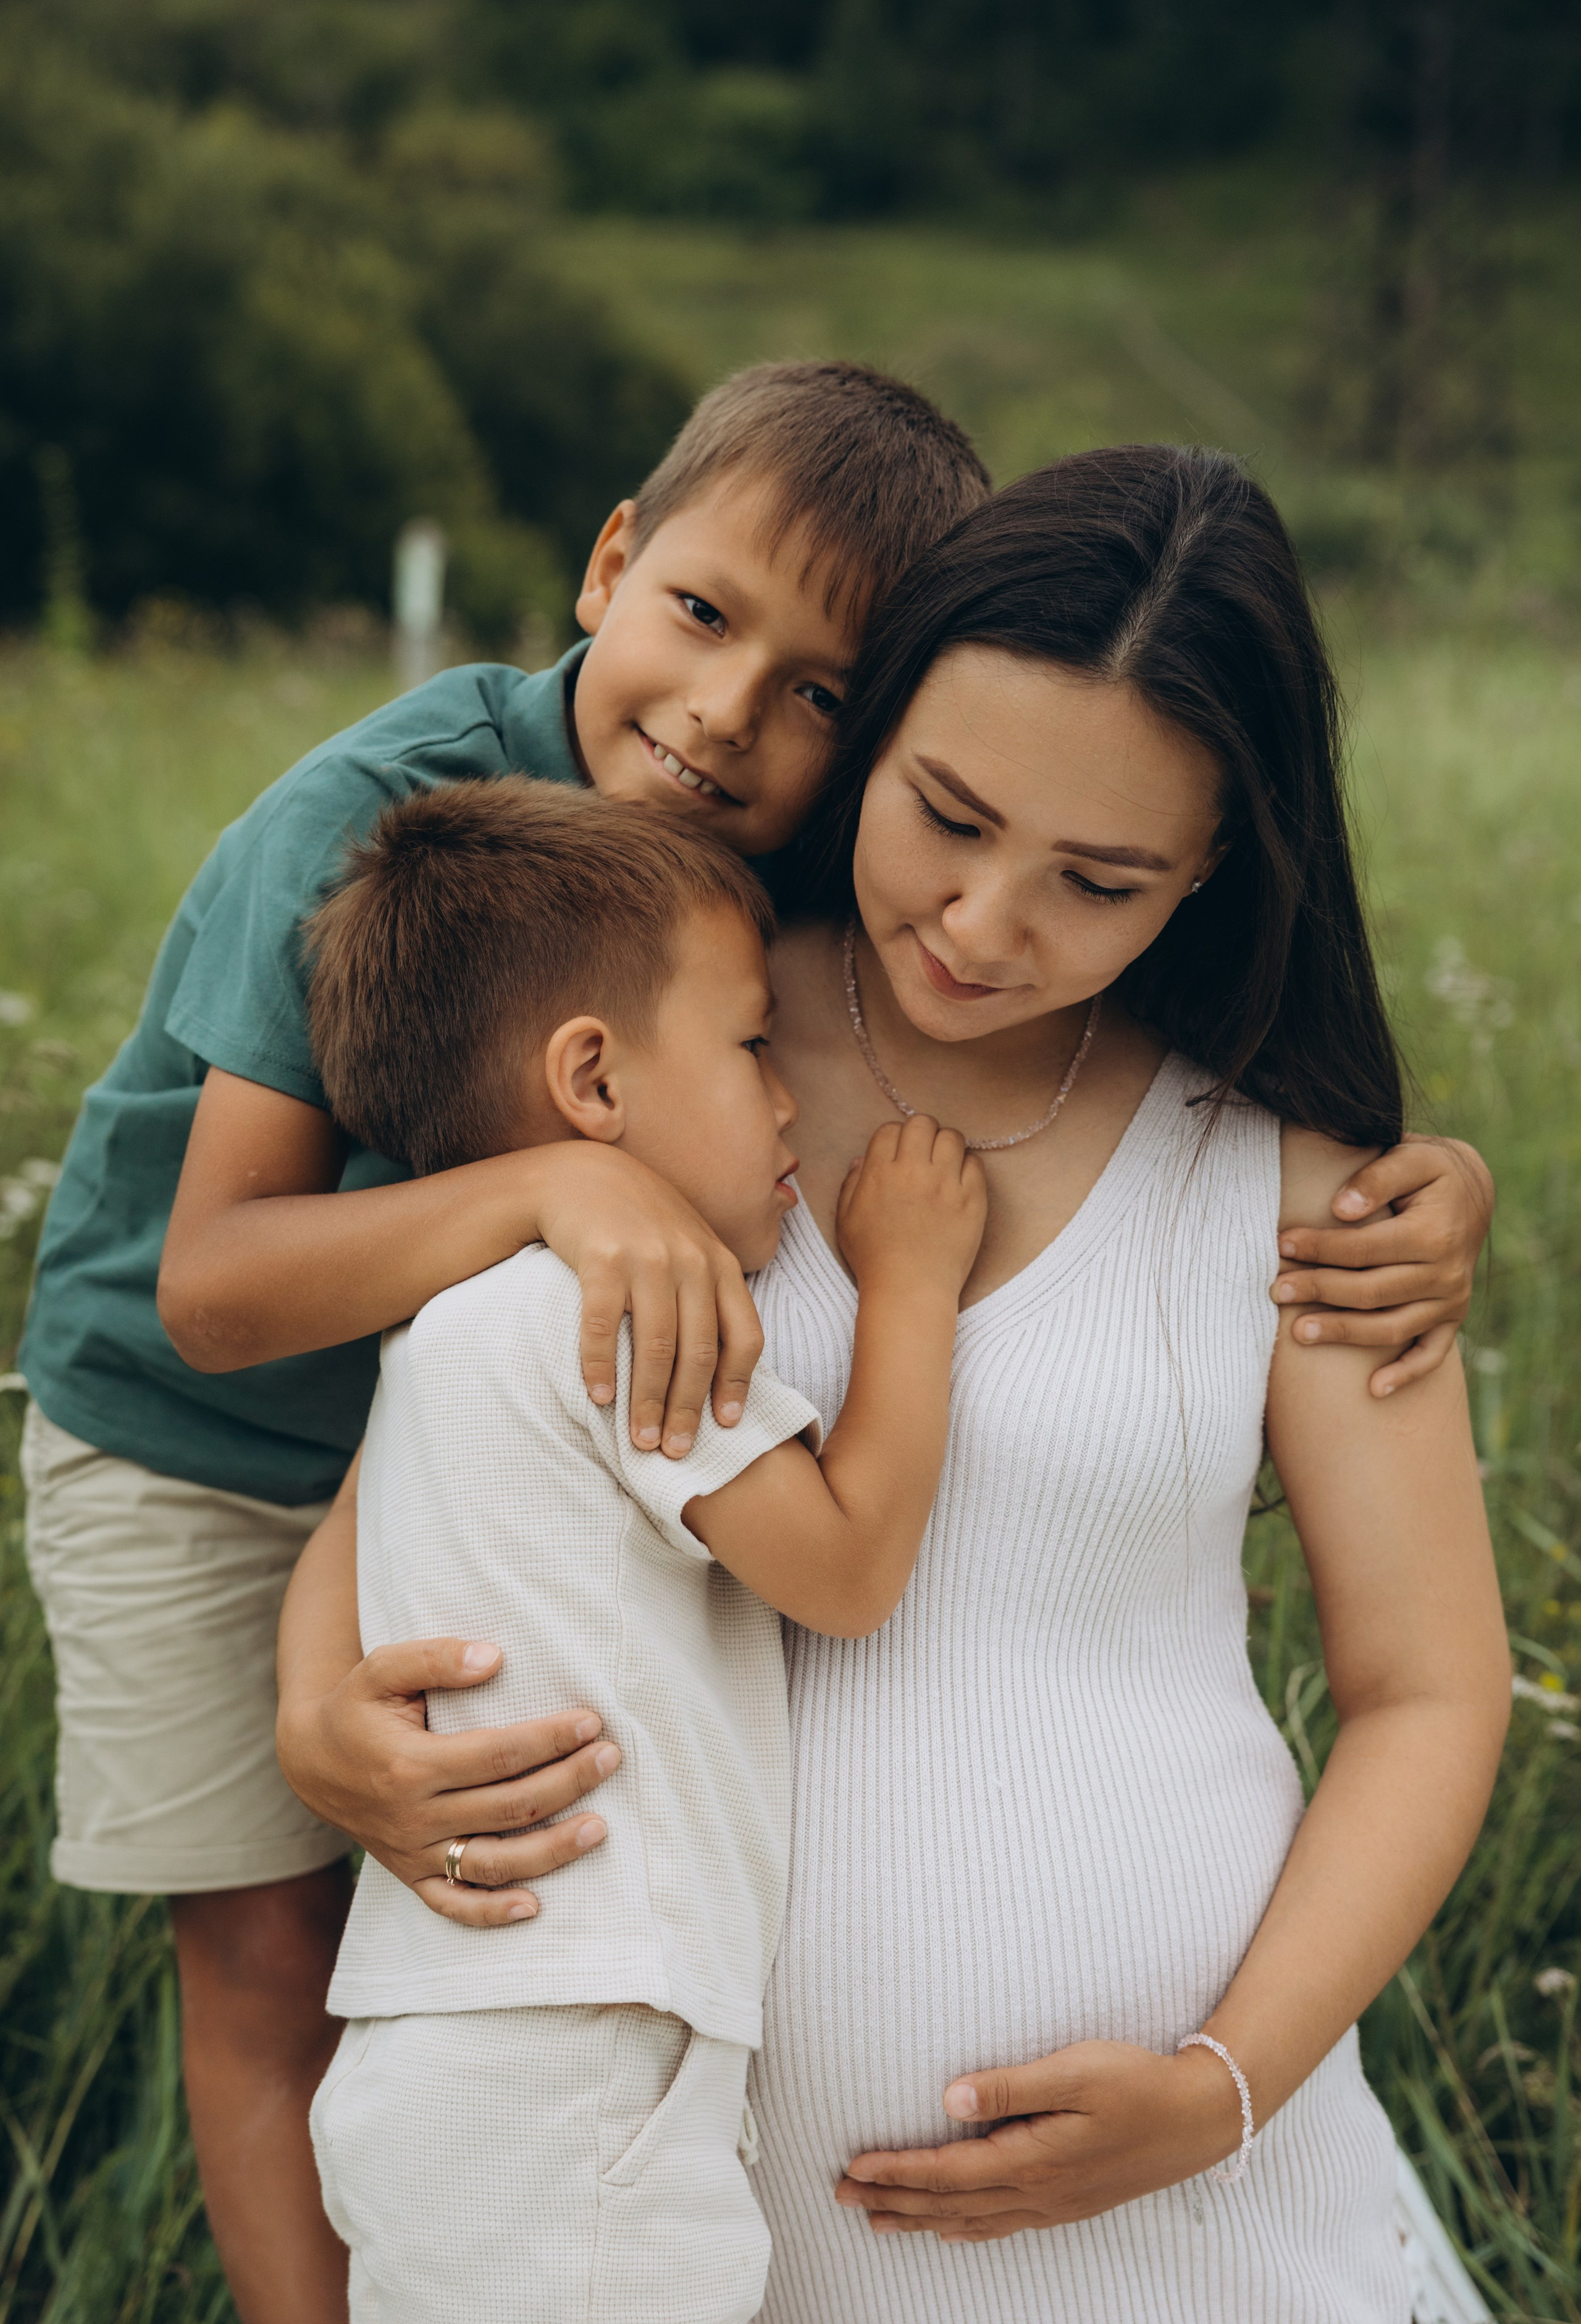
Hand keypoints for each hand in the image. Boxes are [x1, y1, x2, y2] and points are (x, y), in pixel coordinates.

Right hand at [275, 1636, 620, 1928]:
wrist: (309, 1761)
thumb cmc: (356, 1707)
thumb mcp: (381, 1668)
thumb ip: (434, 1658)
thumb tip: (494, 1658)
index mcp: (410, 1765)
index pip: (498, 1755)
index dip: (549, 1739)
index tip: (591, 1721)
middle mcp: (414, 1817)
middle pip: (508, 1806)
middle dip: (568, 1781)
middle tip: (611, 1757)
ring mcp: (413, 1854)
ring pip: (492, 1863)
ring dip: (552, 1850)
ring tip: (600, 1827)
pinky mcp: (411, 1876)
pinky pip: (452, 1906)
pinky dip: (491, 1913)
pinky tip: (533, 1906)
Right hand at [532, 1140, 763, 1456]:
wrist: (582, 1176)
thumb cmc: (641, 1223)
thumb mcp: (690, 1247)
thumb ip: (711, 1293)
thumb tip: (724, 1367)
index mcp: (720, 1263)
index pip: (744, 1335)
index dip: (738, 1385)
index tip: (727, 1426)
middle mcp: (691, 1260)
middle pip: (699, 1352)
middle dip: (687, 1409)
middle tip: (675, 1452)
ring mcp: (647, 1257)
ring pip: (655, 1346)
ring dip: (647, 1401)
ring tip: (639, 1440)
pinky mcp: (602, 1257)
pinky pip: (603, 1325)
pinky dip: (601, 1366)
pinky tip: (598, 1397)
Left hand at [835, 2040, 1241, 2242]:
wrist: (1197, 2118)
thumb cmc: (1137, 2083)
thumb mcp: (1075, 2071)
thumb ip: (1011, 2087)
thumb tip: (949, 2099)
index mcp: (1032, 2159)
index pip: (947, 2173)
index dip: (897, 2172)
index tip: (854, 2168)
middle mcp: (1037, 2192)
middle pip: (949, 2204)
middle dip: (893, 2201)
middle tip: (843, 2197)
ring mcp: (1053, 2204)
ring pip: (971, 2220)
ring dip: (920, 2220)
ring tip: (878, 2219)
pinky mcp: (1067, 2203)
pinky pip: (1001, 2224)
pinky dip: (965, 2229)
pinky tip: (950, 2229)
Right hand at [836, 1116, 987, 1302]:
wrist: (910, 1289)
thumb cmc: (874, 1259)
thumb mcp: (846, 1221)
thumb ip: (851, 1184)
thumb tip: (862, 1160)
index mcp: (879, 1173)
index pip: (890, 1129)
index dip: (894, 1139)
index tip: (899, 1154)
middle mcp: (913, 1171)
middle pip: (923, 1123)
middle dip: (922, 1133)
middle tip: (923, 1154)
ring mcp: (946, 1183)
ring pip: (952, 1137)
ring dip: (947, 1145)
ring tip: (944, 1165)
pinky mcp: (973, 1199)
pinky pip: (975, 1164)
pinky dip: (968, 1167)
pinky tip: (959, 1183)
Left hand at [1271, 1134, 1493, 1395]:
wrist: (1472, 1190)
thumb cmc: (1430, 1171)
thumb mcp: (1412, 1155)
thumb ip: (1376, 1178)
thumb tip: (1341, 1208)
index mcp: (1434, 1234)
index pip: (1365, 1248)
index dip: (1321, 1248)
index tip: (1282, 1244)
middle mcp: (1446, 1274)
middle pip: (1371, 1292)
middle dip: (1320, 1291)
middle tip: (1276, 1289)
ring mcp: (1451, 1301)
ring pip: (1391, 1328)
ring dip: (1344, 1334)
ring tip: (1298, 1334)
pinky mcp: (1452, 1318)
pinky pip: (1431, 1354)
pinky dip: (1406, 1374)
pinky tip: (1373, 1390)